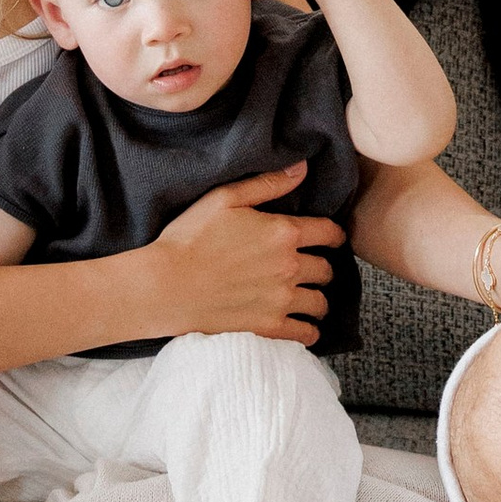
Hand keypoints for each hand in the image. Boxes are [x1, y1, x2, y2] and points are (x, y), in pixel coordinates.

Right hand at [147, 165, 346, 342]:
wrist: (166, 285)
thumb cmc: (190, 237)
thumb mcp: (225, 198)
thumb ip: (267, 184)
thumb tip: (302, 168)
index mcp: (283, 233)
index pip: (329, 233)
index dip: (334, 234)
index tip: (331, 238)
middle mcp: (289, 267)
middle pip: (326, 269)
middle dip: (322, 266)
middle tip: (313, 268)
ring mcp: (280, 299)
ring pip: (320, 303)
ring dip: (318, 299)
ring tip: (310, 297)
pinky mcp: (268, 326)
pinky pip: (305, 334)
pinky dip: (310, 332)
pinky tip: (306, 328)